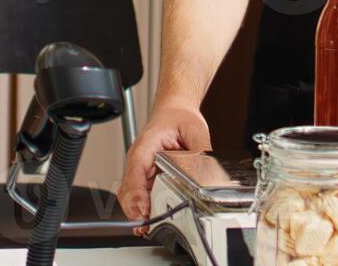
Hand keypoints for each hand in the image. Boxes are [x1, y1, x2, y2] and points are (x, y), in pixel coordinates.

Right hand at [117, 103, 212, 221]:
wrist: (174, 111)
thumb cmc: (178, 118)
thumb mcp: (195, 132)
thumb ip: (201, 155)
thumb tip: (209, 176)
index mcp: (146, 146)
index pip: (135, 170)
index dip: (137, 193)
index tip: (143, 209)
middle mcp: (139, 161)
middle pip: (128, 189)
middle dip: (136, 210)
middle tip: (147, 226)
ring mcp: (141, 171)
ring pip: (131, 196)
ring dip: (138, 213)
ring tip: (148, 227)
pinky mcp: (148, 178)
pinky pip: (141, 196)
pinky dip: (143, 210)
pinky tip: (151, 220)